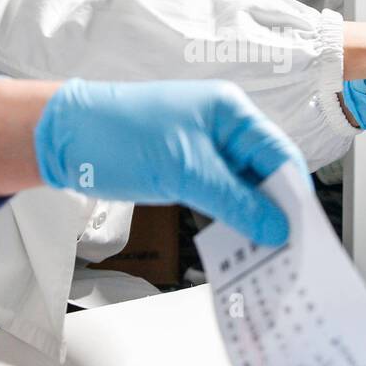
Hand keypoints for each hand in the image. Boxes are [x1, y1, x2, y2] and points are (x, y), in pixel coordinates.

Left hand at [34, 79, 306, 246]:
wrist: (62, 137)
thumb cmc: (117, 135)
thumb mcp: (184, 171)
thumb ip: (234, 200)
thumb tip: (275, 226)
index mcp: (230, 112)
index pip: (279, 154)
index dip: (293, 193)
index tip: (303, 232)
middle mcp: (222, 127)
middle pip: (266, 172)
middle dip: (275, 209)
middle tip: (286, 250)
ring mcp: (203, 149)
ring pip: (243, 187)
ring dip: (251, 217)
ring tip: (263, 253)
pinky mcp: (185, 169)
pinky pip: (219, 195)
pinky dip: (228, 216)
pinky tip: (235, 240)